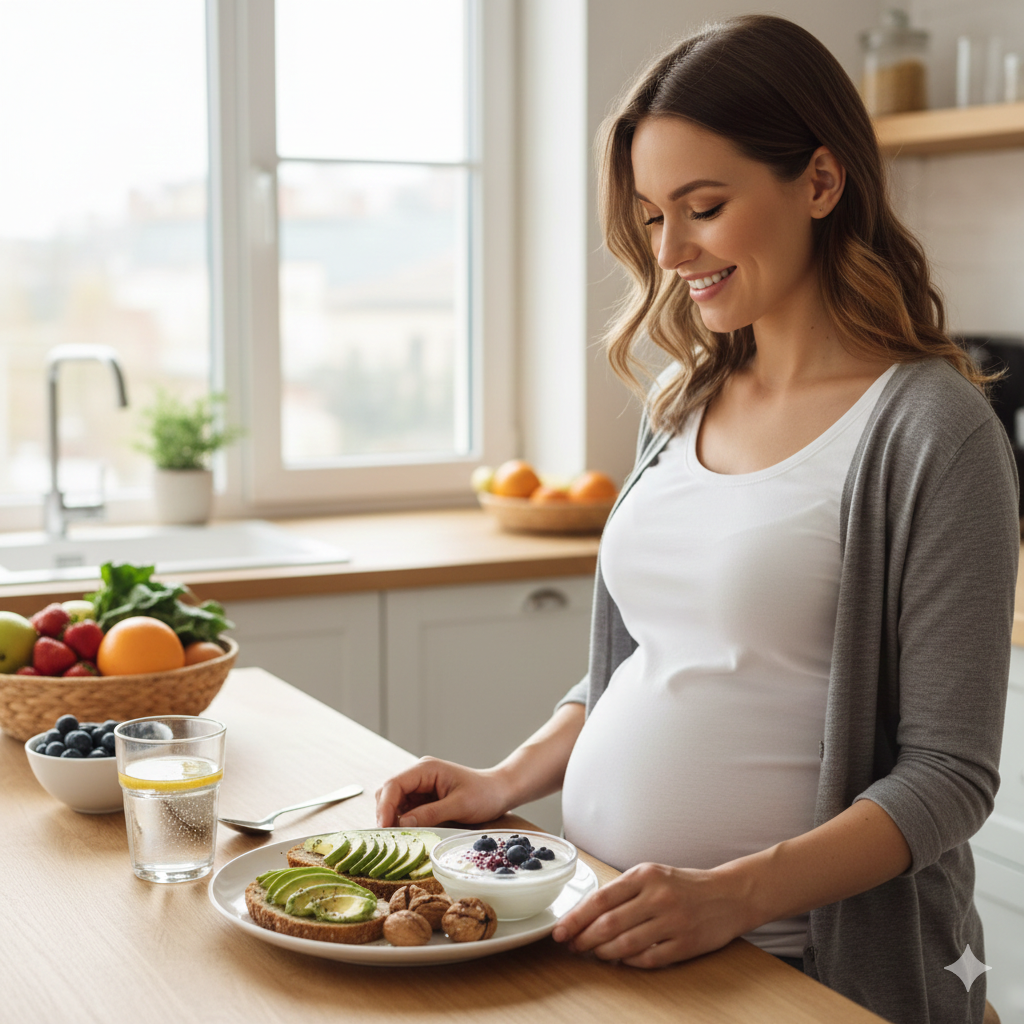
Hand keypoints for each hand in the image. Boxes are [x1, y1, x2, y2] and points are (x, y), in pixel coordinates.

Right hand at [375, 756, 511, 827]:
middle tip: (389, 838)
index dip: (385, 807)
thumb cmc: (484, 794)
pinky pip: (405, 810)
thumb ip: (430, 814)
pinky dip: (402, 822)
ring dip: (393, 819)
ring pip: (394, 802)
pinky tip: (407, 835)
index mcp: (426, 769)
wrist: (500, 791)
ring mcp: (421, 786)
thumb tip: (402, 824)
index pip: (394, 785)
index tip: (383, 829)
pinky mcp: (424, 798)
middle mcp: (419, 775)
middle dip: (385, 814)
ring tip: (397, 838)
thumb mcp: (459, 806)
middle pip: (389, 792)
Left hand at [551, 862, 749, 967]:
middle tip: (572, 946)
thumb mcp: (652, 875)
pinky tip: (621, 960)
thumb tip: (586, 915)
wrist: (729, 895)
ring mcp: (672, 922)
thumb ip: (622, 892)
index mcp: (645, 875)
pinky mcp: (685, 945)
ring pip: (625, 945)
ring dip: (603, 953)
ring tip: (594, 954)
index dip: (575, 919)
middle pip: (608, 925)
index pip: (600, 899)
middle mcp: (657, 897)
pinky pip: (648, 959)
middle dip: (584, 939)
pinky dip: (629, 962)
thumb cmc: (683, 885)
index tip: (560, 931)